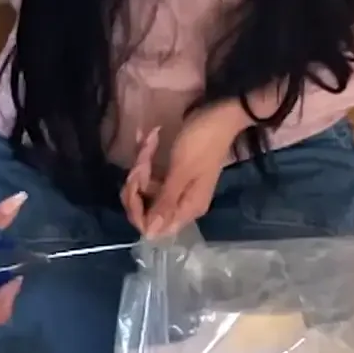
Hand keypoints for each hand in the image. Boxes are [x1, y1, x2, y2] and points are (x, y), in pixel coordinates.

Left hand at [123, 103, 249, 237]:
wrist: (219, 116)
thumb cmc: (201, 143)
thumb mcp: (180, 172)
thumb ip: (164, 204)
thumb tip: (149, 236)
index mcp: (186, 209)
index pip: (152, 226)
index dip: (136, 209)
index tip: (134, 183)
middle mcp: (181, 203)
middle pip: (145, 207)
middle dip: (137, 182)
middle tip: (142, 160)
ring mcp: (176, 188)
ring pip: (145, 188)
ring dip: (142, 164)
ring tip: (149, 141)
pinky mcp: (173, 174)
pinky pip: (151, 174)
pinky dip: (147, 157)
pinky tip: (148, 138)